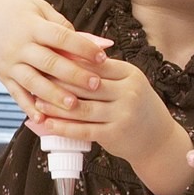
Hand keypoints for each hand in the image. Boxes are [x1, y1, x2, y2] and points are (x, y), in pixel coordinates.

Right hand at [0, 0, 110, 116]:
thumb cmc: (16, 12)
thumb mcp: (38, 8)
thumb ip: (64, 26)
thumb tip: (96, 43)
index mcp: (31, 26)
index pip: (60, 37)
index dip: (82, 47)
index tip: (102, 57)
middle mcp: (19, 46)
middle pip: (49, 62)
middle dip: (73, 75)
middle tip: (96, 85)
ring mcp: (9, 64)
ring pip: (33, 82)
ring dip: (54, 95)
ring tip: (73, 106)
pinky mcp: (3, 77)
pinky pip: (16, 94)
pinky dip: (28, 107)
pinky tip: (43, 120)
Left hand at [29, 57, 185, 176]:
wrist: (158, 139)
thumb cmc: (136, 106)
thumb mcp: (127, 83)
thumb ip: (104, 72)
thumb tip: (68, 55)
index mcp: (129, 74)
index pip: (94, 64)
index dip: (69, 62)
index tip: (47, 59)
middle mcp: (128, 92)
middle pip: (86, 85)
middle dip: (58, 82)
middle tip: (36, 79)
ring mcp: (122, 114)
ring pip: (81, 108)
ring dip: (56, 106)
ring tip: (37, 101)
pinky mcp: (114, 134)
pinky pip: (83, 130)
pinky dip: (62, 127)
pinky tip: (47, 123)